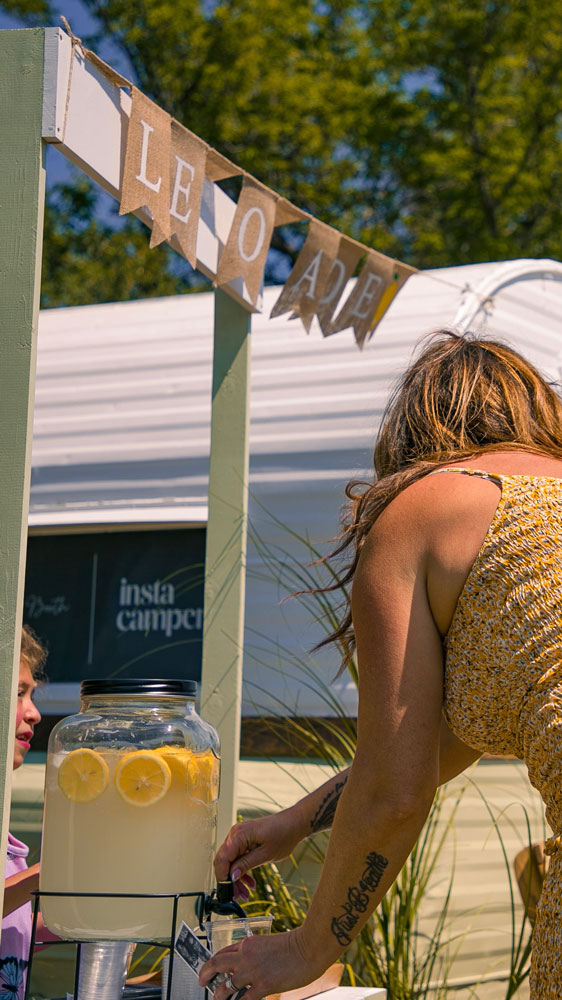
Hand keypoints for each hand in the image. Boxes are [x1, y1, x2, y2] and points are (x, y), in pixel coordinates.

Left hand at [199, 927, 321, 999]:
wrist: (308, 947)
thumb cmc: (294, 945)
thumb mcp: (268, 944)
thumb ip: (255, 954)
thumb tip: (248, 967)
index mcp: (248, 944)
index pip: (223, 952)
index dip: (213, 962)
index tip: (209, 969)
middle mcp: (246, 955)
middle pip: (217, 965)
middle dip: (206, 974)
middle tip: (202, 982)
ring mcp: (253, 971)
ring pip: (226, 985)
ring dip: (219, 994)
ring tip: (217, 998)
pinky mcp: (263, 985)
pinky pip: (243, 999)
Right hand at [214, 809, 304, 899]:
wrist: (293, 824)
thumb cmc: (283, 834)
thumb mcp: (265, 854)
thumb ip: (246, 864)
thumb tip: (231, 876)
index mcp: (239, 835)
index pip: (222, 859)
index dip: (222, 877)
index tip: (228, 892)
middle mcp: (235, 834)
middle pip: (224, 861)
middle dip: (229, 881)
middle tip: (239, 896)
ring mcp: (239, 836)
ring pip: (230, 862)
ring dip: (236, 878)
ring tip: (246, 893)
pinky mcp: (244, 840)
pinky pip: (237, 857)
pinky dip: (241, 870)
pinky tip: (250, 882)